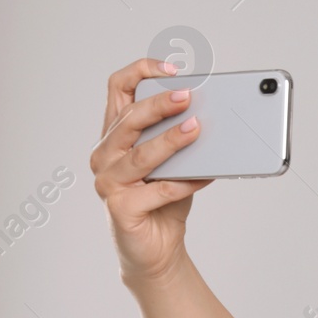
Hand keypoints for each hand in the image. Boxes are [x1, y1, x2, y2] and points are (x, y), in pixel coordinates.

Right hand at [92, 58, 214, 284]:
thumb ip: (181, 140)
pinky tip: (207, 176)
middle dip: (159, 105)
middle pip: (129, 119)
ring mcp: (108, 181)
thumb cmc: (164, 200)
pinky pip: (158, 190)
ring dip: (171, 141)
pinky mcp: (120, 208)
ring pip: (141, 155)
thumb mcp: (174, 163)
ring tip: (197, 129)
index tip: (172, 69)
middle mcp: (105, 154)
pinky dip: (185, 183)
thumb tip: (212, 116)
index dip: (140, 72)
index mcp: (116, 134)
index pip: (118, 90)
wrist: (157, 248)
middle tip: (187, 97)